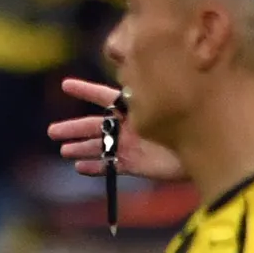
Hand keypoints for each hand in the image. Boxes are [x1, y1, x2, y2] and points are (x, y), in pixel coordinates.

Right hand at [48, 78, 185, 182]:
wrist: (202, 150)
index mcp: (133, 108)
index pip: (104, 96)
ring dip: (81, 148)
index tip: (65, 85)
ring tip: (63, 150)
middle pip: (95, 126)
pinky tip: (80, 167)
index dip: (85, 90)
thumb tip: (127, 86)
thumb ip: (143, 100)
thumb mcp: (162, 108)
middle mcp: (128, 126)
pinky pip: (110, 166)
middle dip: (73, 127)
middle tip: (51, 131)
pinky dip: (95, 167)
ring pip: (99, 147)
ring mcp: (130, 145)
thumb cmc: (187, 123)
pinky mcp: (134, 164)